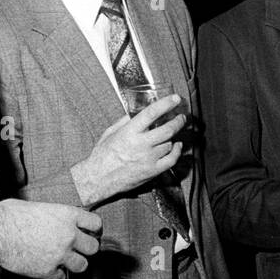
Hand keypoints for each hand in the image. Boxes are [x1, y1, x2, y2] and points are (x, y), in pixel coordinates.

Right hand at [0, 200, 101, 278]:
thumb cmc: (7, 216)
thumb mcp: (35, 206)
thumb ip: (50, 214)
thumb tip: (48, 217)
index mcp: (67, 215)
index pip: (96, 223)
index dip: (93, 229)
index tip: (89, 233)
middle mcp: (69, 235)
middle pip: (93, 247)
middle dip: (86, 249)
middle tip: (77, 250)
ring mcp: (60, 254)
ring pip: (82, 265)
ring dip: (74, 265)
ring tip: (65, 262)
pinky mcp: (47, 270)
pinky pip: (61, 278)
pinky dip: (56, 276)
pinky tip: (48, 271)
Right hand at [71, 94, 185, 205]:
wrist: (98, 179)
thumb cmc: (102, 156)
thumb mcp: (110, 132)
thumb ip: (126, 121)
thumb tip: (137, 111)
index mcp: (129, 132)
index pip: (151, 113)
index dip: (166, 104)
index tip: (175, 99)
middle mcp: (141, 144)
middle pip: (168, 129)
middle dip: (178, 121)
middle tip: (181, 117)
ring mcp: (148, 158)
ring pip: (170, 143)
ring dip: (173, 137)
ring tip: (172, 133)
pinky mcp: (152, 171)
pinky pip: (172, 159)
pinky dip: (177, 151)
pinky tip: (176, 146)